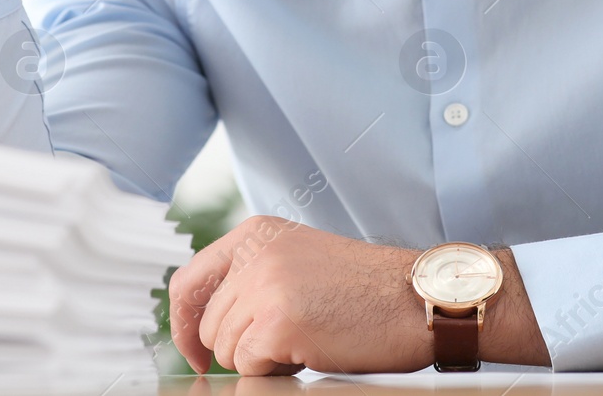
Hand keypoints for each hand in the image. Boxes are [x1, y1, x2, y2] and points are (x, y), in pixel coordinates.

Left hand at [169, 216, 430, 375]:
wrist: (419, 298)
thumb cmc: (369, 289)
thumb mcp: (299, 260)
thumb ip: (253, 274)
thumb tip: (207, 319)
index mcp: (255, 233)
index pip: (188, 280)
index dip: (183, 323)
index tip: (193, 350)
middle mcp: (254, 253)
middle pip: (208, 325)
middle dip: (240, 346)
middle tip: (287, 341)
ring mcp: (263, 286)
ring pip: (226, 349)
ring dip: (261, 357)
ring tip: (305, 339)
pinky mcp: (277, 322)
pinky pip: (249, 365)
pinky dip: (276, 370)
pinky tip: (311, 350)